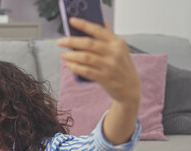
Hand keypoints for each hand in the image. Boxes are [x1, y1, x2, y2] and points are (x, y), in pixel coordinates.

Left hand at [57, 17, 140, 144]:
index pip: (98, 30)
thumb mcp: (120, 50)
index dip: (83, 24)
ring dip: (71, 56)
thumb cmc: (122, 67)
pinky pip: (86, 71)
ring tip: (63, 55)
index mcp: (117, 42)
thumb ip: (110, 36)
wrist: (130, 88)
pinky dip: (76, 67)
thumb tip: (102, 22)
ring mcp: (110, 65)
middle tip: (60, 42)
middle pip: (89, 44)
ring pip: (86, 57)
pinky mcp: (105, 78)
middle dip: (72, 41)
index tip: (71, 21)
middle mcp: (115, 52)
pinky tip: (69, 65)